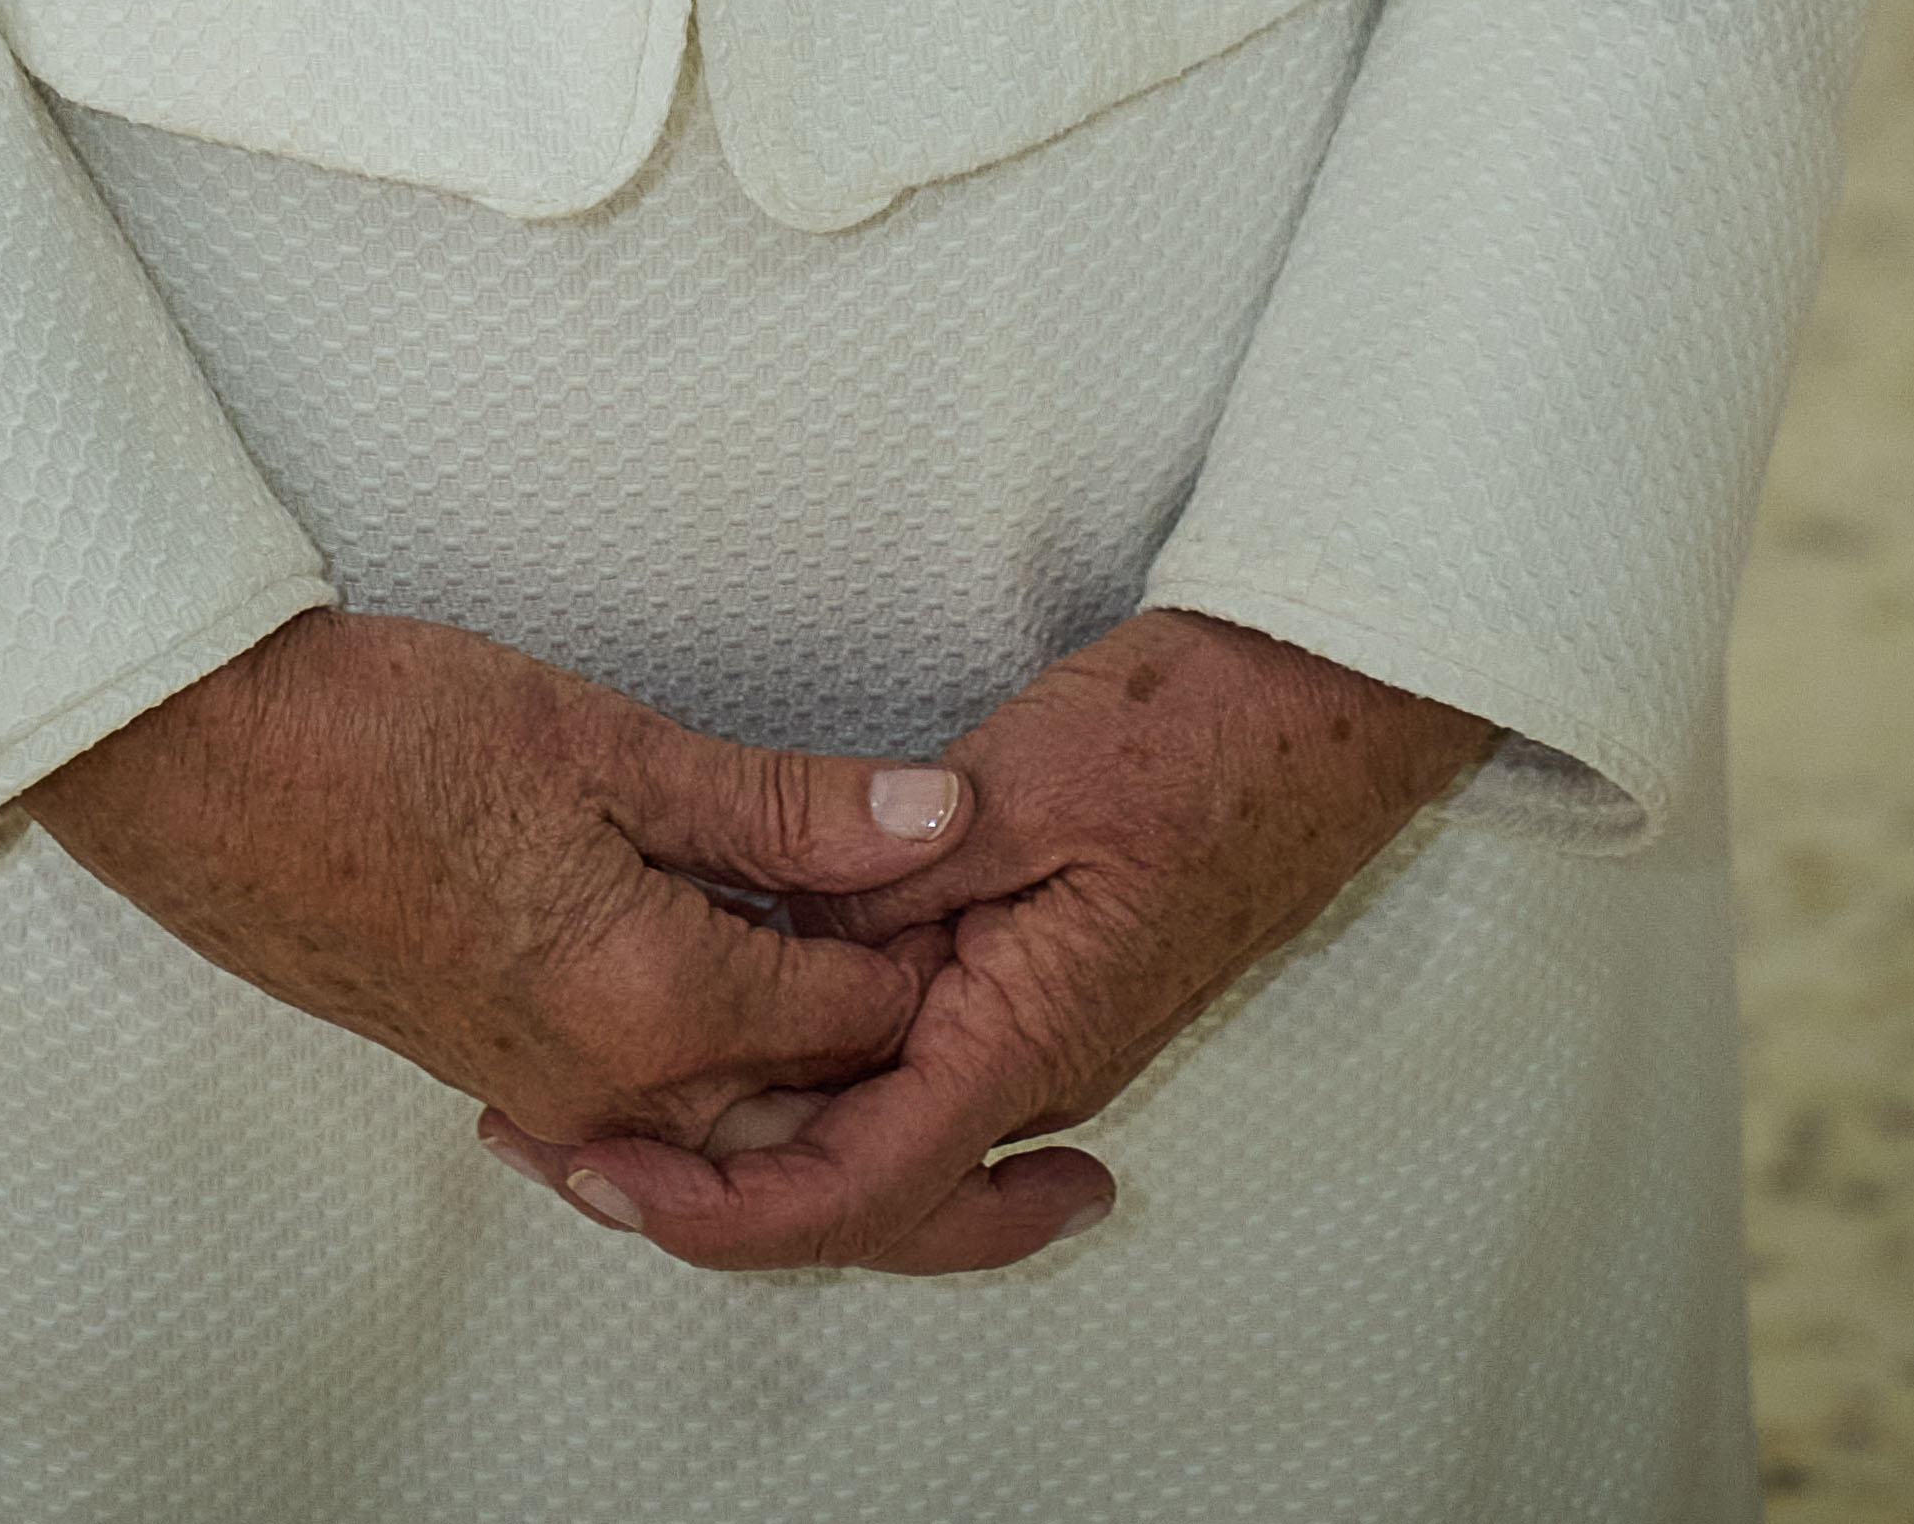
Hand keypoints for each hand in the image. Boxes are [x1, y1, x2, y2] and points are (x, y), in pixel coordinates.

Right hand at [33, 607, 976, 1159]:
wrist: (203, 771)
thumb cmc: (379, 732)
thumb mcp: (603, 736)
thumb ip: (779, 802)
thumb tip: (932, 822)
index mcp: (650, 1001)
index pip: (862, 1012)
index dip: (949, 950)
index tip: (1012, 892)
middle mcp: (610, 1087)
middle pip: (817, 1113)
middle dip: (918, 1065)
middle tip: (1001, 1000)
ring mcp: (552, 1098)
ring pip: (743, 1128)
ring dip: (832, 1084)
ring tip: (910, 1013)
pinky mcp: (508, 1079)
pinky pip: (666, 1118)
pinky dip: (741, 1081)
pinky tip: (768, 1012)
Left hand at [476, 607, 1490, 1275]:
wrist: (1328, 707)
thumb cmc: (1203, 736)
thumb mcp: (1029, 783)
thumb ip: (896, 869)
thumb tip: (786, 942)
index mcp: (1028, 1038)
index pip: (858, 1186)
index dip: (724, 1207)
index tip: (611, 1178)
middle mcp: (1034, 1067)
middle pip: (861, 1193)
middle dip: (719, 1194)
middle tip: (585, 1156)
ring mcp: (1045, 1035)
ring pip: (890, 1139)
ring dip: (770, 1140)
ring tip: (642, 1115)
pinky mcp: (1047, 987)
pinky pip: (922, 1074)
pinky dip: (836, 1080)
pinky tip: (778, 1044)